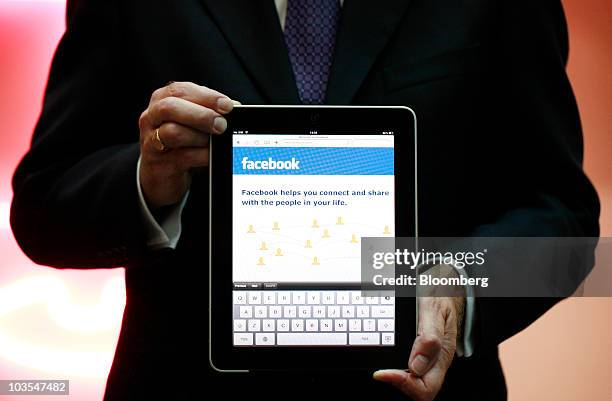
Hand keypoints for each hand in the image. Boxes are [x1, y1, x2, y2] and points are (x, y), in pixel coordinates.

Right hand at [138, 82, 237, 209]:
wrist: (160, 176)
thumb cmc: (180, 143)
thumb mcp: (191, 123)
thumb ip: (207, 111)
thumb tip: (234, 106)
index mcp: (161, 100)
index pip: (180, 90)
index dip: (206, 96)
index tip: (227, 105)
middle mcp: (152, 118)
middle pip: (170, 107)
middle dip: (200, 115)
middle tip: (221, 125)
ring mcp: (151, 141)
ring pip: (172, 132)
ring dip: (199, 136)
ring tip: (214, 142)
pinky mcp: (159, 164)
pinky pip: (182, 157)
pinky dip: (202, 155)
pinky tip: (212, 156)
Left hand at [374, 295, 463, 400]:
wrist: (446, 286)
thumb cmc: (441, 296)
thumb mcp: (433, 310)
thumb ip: (429, 337)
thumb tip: (417, 365)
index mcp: (442, 354)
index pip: (426, 388)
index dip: (403, 384)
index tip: (384, 373)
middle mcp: (438, 360)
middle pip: (421, 391)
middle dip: (399, 385)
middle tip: (382, 373)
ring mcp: (433, 358)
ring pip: (417, 383)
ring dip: (398, 380)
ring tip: (384, 372)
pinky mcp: (426, 353)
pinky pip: (414, 371)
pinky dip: (400, 371)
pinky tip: (391, 364)